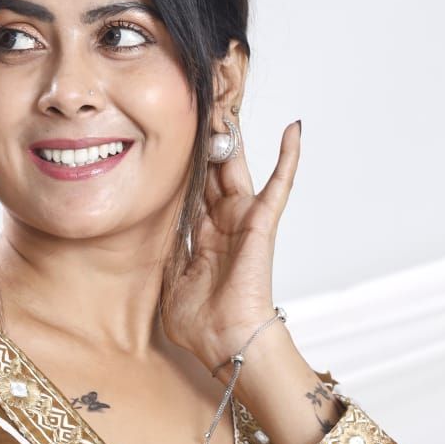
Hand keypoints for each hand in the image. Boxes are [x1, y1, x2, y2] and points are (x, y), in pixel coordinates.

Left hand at [161, 118, 301, 373]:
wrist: (226, 342)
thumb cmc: (201, 323)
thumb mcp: (170, 280)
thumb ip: (167, 251)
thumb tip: (151, 229)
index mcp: (202, 235)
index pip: (191, 188)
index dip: (183, 162)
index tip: (173, 131)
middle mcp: (224, 222)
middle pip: (212, 170)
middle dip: (204, 139)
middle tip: (197, 103)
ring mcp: (244, 220)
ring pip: (237, 167)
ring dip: (233, 136)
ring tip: (226, 101)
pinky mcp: (262, 223)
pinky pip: (279, 185)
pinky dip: (289, 157)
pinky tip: (294, 128)